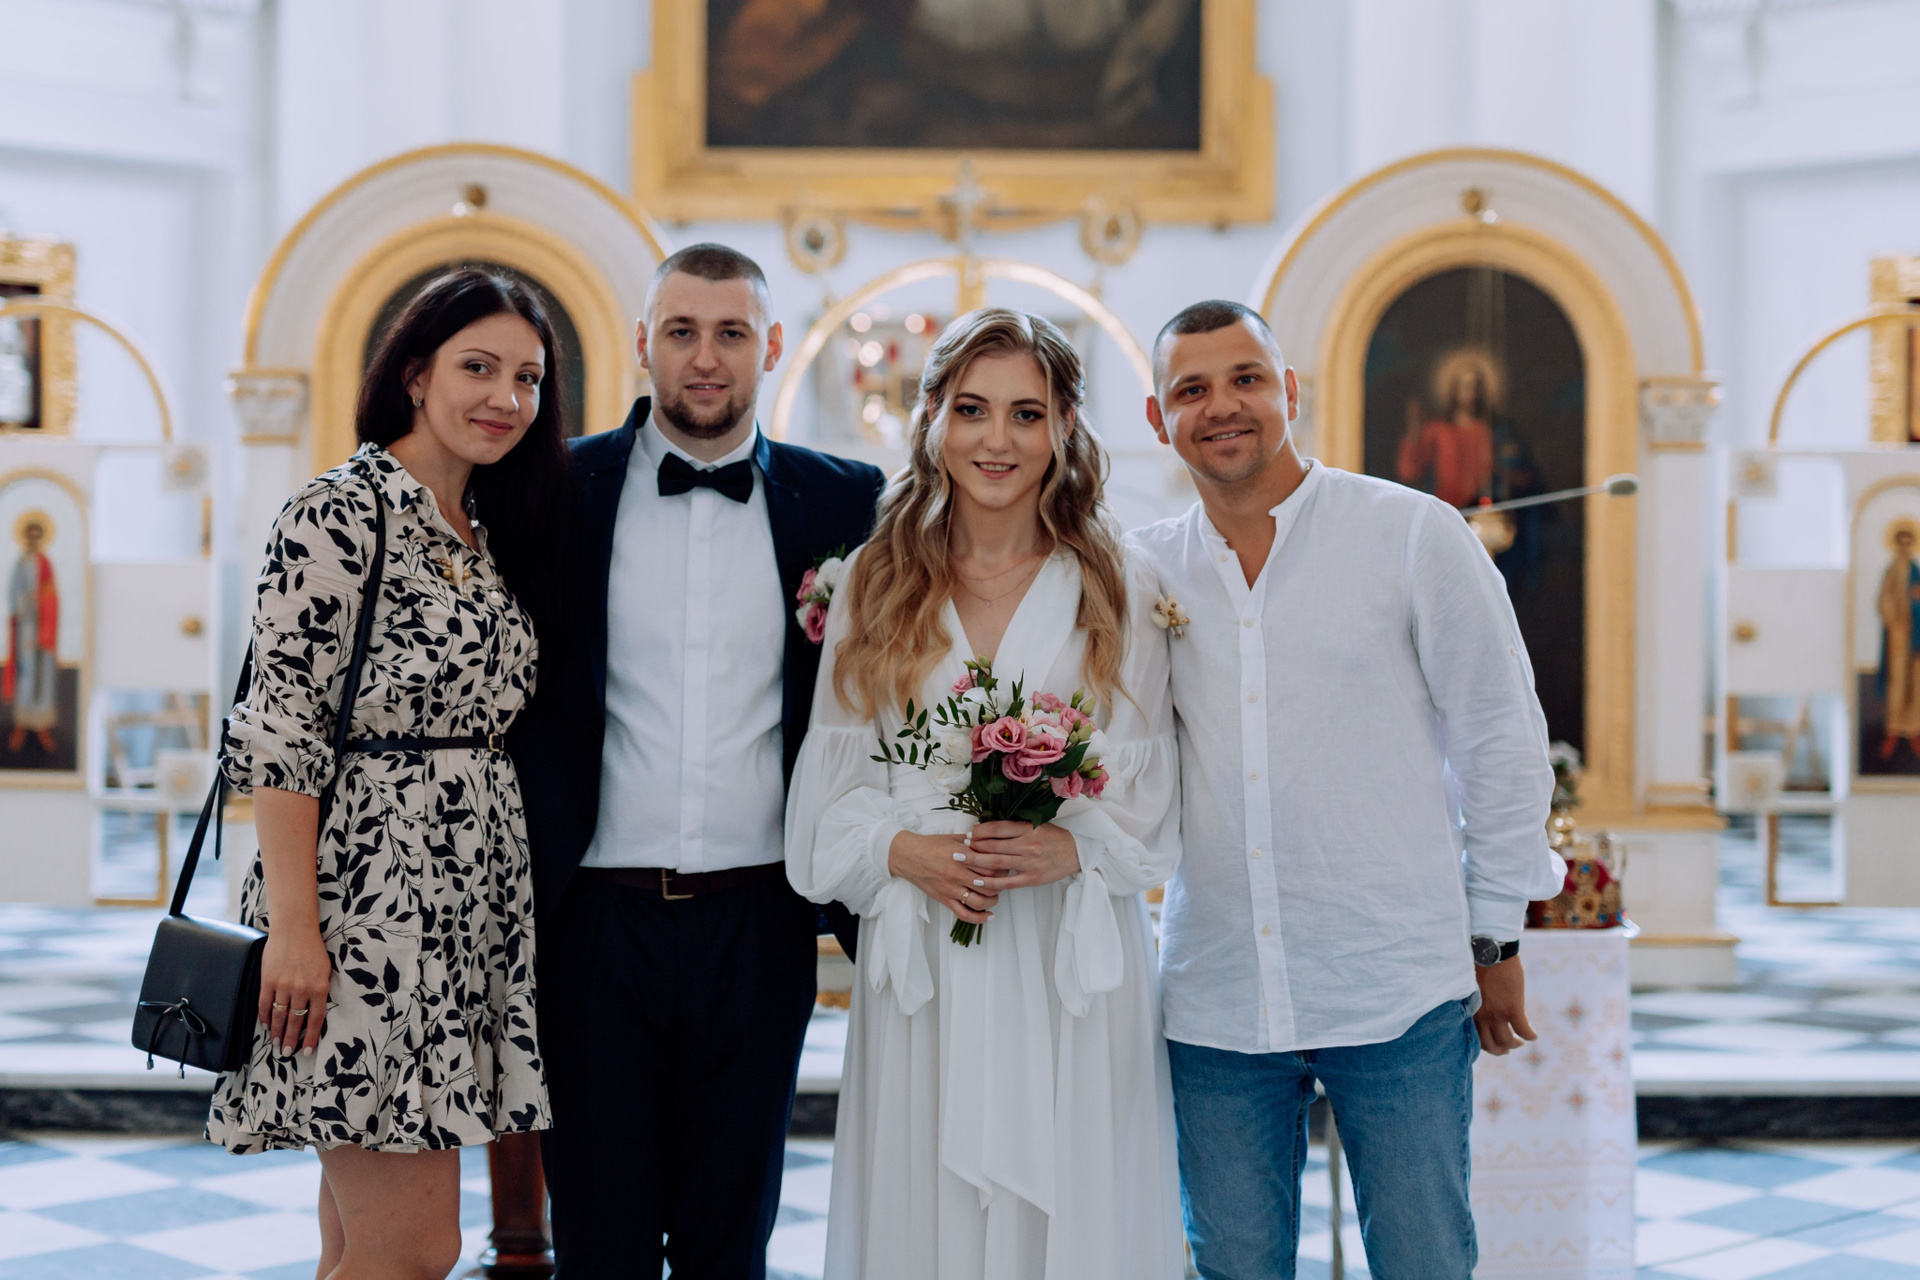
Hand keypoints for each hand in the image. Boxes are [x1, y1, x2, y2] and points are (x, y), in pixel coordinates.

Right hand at [259, 926, 330, 1055]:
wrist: (295, 929)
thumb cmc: (313, 949)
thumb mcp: (325, 970)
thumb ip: (321, 991)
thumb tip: (315, 1012)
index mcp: (319, 988)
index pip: (315, 1020)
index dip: (310, 1038)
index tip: (306, 1051)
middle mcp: (301, 989)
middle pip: (295, 1021)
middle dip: (290, 1039)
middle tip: (286, 1052)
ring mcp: (283, 985)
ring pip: (278, 1015)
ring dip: (276, 1032)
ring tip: (275, 1043)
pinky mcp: (268, 980)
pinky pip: (265, 1004)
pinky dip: (264, 1017)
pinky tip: (265, 1026)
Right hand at [888, 831, 998, 925]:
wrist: (908, 856)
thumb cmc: (930, 845)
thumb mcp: (954, 838)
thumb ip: (973, 841)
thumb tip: (992, 841)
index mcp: (962, 856)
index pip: (990, 865)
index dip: (1002, 868)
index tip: (1005, 867)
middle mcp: (957, 873)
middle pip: (989, 884)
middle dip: (1000, 884)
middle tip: (1004, 881)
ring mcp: (950, 889)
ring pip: (979, 901)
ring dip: (992, 901)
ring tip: (995, 897)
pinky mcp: (944, 900)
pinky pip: (964, 914)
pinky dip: (979, 918)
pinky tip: (989, 916)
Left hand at [959, 821, 1079, 890]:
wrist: (1076, 852)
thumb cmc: (1053, 837)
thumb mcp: (1036, 825)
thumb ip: (1015, 827)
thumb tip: (988, 829)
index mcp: (1028, 828)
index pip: (998, 828)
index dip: (981, 831)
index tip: (969, 834)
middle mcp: (1028, 844)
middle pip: (994, 846)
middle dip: (973, 847)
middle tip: (958, 849)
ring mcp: (1030, 862)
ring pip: (997, 863)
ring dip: (976, 862)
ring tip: (961, 862)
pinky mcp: (1032, 878)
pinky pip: (1007, 881)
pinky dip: (991, 882)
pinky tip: (977, 882)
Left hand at [1472, 956, 1535, 1055]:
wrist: (1490, 952)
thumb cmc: (1479, 964)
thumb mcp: (1472, 988)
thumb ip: (1476, 1003)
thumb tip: (1483, 1010)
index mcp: (1471, 1011)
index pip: (1477, 1038)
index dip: (1487, 1045)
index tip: (1494, 1045)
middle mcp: (1482, 1017)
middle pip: (1491, 1045)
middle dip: (1500, 1050)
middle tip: (1508, 1048)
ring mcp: (1498, 1014)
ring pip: (1507, 1041)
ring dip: (1516, 1044)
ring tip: (1521, 1041)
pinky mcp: (1513, 1009)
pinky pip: (1524, 1031)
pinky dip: (1530, 1036)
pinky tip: (1534, 1035)